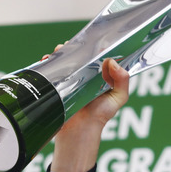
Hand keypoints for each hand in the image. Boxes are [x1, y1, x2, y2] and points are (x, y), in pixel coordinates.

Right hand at [51, 56, 129, 171]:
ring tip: (59, 51)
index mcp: (100, 75)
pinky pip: (52, 69)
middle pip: (79, 53)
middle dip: (75, 46)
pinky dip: (49, 61)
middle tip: (72, 46)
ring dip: (61, 52)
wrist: (80, 130)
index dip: (95, 46)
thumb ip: (122, 81)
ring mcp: (71, 78)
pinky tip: (48, 60)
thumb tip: (111, 62)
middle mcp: (85, 74)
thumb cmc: (100, 116)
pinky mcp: (58, 83)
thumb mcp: (118, 98)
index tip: (92, 41)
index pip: (98, 54)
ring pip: (65, 59)